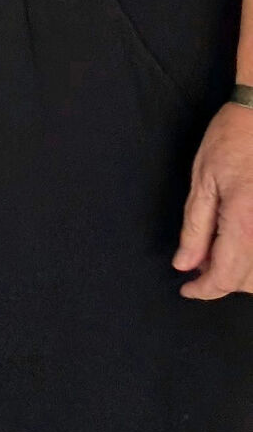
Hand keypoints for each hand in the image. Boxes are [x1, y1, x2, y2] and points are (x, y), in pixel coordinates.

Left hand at [174, 101, 252, 297]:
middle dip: (223, 282)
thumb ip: (196, 229)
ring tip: (216, 256)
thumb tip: (185, 265)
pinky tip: (239, 245)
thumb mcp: (203, 181)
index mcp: (245, 222)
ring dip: (243, 274)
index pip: (227, 276)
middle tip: (197, 268)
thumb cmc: (233, 140)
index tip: (187, 290)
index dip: (205, 290)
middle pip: (251, 280)